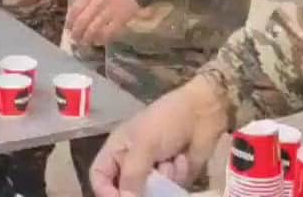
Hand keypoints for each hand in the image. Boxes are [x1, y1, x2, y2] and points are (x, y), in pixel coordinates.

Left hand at [66, 0, 140, 45]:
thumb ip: (83, 3)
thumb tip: (70, 19)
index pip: (74, 10)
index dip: (69, 22)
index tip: (68, 29)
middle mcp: (98, 1)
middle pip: (82, 21)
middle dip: (76, 33)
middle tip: (75, 39)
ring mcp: (110, 11)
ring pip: (93, 29)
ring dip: (87, 38)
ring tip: (84, 42)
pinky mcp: (120, 19)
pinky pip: (108, 33)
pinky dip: (101, 39)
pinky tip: (98, 42)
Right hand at [90, 76, 230, 196]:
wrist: (202, 113)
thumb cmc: (166, 121)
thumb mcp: (144, 145)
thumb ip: (132, 175)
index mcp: (117, 149)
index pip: (99, 177)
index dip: (105, 191)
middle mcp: (131, 163)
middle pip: (124, 190)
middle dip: (137, 192)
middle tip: (151, 186)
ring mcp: (153, 172)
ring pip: (148, 193)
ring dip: (161, 181)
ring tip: (170, 162)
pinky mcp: (173, 178)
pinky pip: (169, 191)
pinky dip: (176, 177)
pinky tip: (182, 160)